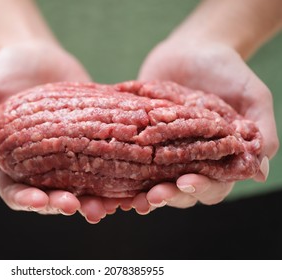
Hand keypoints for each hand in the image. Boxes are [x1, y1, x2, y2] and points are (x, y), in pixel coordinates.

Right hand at [0, 41, 115, 221]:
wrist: (35, 55)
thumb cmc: (1, 76)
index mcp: (10, 164)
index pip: (15, 192)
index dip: (26, 201)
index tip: (39, 201)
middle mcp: (40, 166)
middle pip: (52, 195)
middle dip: (64, 204)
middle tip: (80, 207)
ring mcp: (68, 155)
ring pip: (81, 186)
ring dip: (94, 199)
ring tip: (108, 206)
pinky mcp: (90, 140)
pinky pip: (103, 160)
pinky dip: (115, 174)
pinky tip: (127, 181)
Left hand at [130, 40, 277, 212]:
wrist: (193, 48)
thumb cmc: (228, 71)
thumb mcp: (252, 96)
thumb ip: (260, 129)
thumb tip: (260, 171)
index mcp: (218, 157)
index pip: (212, 184)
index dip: (200, 188)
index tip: (186, 182)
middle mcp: (189, 159)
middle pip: (179, 190)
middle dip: (167, 195)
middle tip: (153, 196)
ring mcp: (162, 150)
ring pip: (152, 181)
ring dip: (142, 193)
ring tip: (131, 199)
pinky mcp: (141, 138)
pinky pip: (130, 159)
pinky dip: (121, 170)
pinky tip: (111, 177)